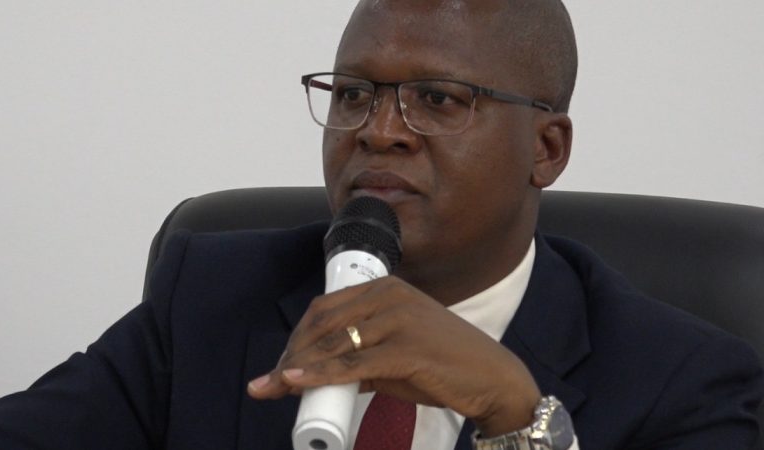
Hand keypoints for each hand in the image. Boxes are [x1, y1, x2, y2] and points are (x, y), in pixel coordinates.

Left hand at [247, 277, 541, 436]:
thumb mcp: (398, 351)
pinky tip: (295, 382)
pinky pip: (352, 365)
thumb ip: (362, 356)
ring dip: (297, 368)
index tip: (282, 363)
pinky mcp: (406, 350)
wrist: (493, 379)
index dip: (298, 337)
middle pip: (323, 324)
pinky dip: (318, 376)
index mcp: (387, 289)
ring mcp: (399, 321)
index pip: (326, 308)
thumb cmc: (446, 366)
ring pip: (333, 345)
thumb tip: (320, 375)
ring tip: (273, 388)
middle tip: (270, 382)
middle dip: (292, 354)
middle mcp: (390, 297)